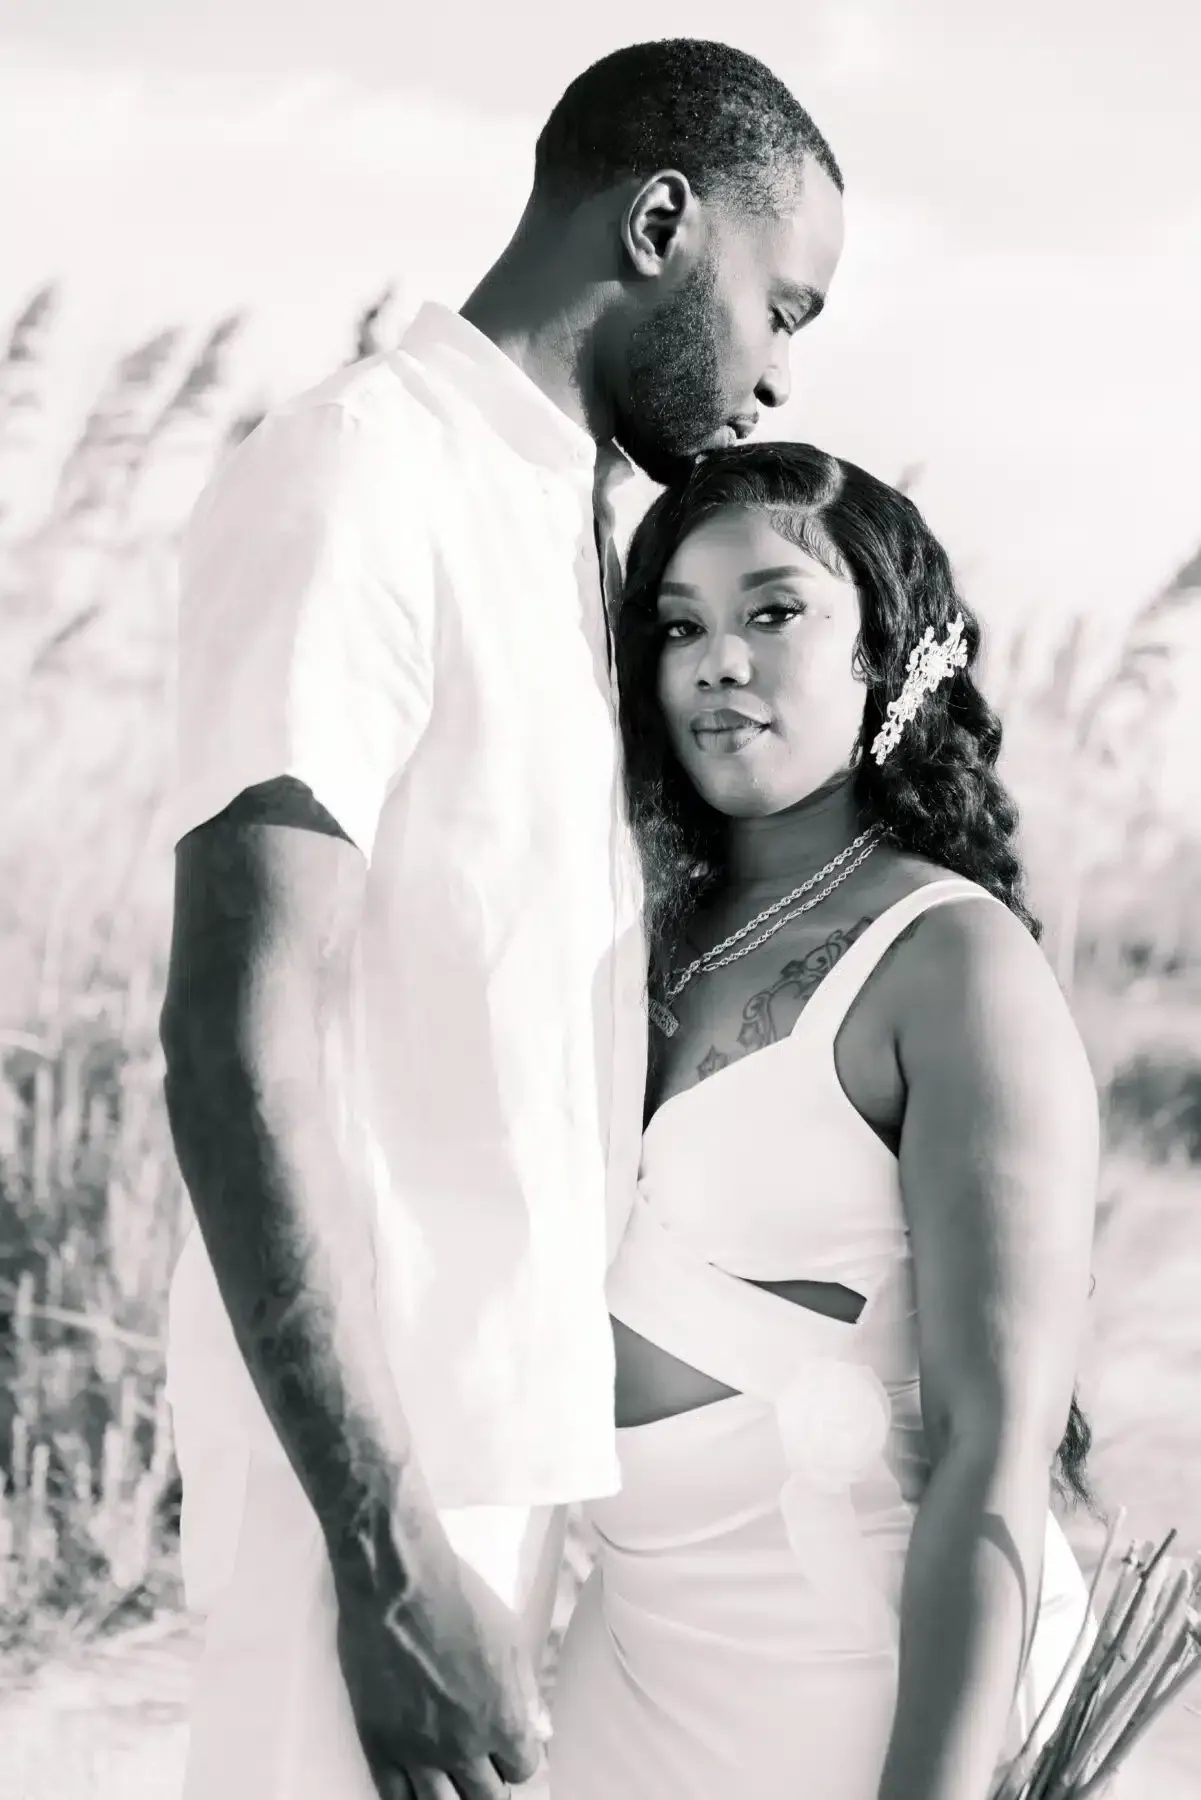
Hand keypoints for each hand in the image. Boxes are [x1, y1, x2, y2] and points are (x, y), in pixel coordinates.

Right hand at [334, 1542, 545, 1799]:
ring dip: (453, 1797)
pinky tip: (416, 1788)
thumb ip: (527, 1692)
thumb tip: (540, 1730)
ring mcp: (419, 1752)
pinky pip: (395, 1798)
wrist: (398, 1583)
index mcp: (503, 1720)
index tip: (508, 1744)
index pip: (523, 1768)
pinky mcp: (379, 1745)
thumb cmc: (460, 1600)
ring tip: (451, 1780)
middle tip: (480, 1765)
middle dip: (488, 1782)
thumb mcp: (511, 1638)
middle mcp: (464, 1747)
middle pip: (486, 1797)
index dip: (517, 1756)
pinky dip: (410, 1799)